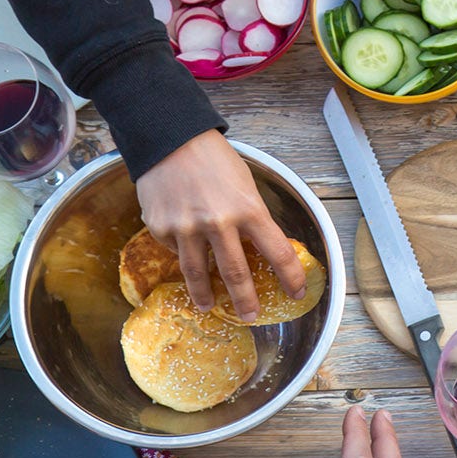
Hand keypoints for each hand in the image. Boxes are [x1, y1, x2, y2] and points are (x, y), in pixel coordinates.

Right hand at [135, 130, 305, 320]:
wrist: (170, 139)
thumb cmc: (215, 161)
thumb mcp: (246, 187)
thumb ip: (251, 218)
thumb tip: (259, 250)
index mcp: (249, 209)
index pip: (278, 253)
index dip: (291, 277)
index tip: (296, 293)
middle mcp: (219, 222)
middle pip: (236, 274)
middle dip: (245, 301)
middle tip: (250, 317)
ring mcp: (186, 227)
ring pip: (198, 274)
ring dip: (205, 294)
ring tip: (208, 306)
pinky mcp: (161, 228)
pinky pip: (175, 250)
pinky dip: (182, 252)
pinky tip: (184, 248)